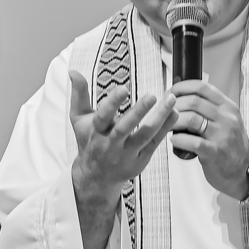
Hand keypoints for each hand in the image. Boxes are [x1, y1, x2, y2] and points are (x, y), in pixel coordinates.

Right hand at [69, 69, 177, 204]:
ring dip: (159, 118)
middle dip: (138, 112)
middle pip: (125, 128)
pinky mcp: (140, 160)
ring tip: (171, 100)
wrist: (95, 176)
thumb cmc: (88, 141)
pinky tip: (174, 113)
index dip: (113, 103)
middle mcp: (110, 144)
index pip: (103, 116)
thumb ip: (78, 95)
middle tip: (152, 96)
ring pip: (145, 136)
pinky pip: (154, 143)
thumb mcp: (78, 119)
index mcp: (95, 131)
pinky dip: (165, 128)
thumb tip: (73, 71)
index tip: (124, 88)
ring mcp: (126, 154)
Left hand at [169, 80, 248, 199]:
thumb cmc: (230, 145)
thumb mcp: (226, 121)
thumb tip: (182, 98)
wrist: (244, 169)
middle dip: (173, 105)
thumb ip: (209, 109)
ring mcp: (221, 135)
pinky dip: (178, 139)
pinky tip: (173, 140)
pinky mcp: (215, 152)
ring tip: (165, 126)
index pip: (202, 87)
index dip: (181, 88)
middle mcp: (226, 118)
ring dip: (173, 121)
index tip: (170, 93)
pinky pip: (192, 141)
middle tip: (163, 112)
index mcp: (227, 107)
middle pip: (194, 101)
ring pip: (191, 119)